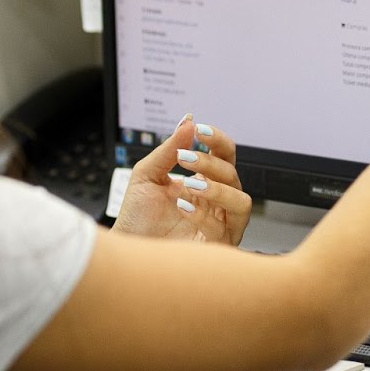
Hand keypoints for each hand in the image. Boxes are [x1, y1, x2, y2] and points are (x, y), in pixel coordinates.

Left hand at [113, 113, 251, 245]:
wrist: (128, 248)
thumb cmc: (138, 217)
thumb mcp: (148, 175)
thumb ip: (169, 149)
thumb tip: (188, 122)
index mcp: (205, 180)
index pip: (225, 155)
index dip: (217, 140)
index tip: (199, 131)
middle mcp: (217, 201)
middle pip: (234, 174)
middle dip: (211, 163)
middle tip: (185, 159)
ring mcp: (220, 224)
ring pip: (242, 201)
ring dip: (218, 189)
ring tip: (190, 185)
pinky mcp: (217, 246)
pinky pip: (225, 228)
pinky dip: (204, 215)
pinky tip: (183, 208)